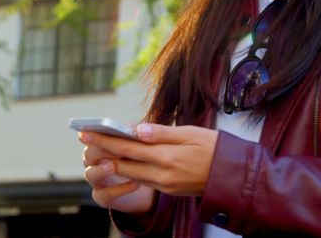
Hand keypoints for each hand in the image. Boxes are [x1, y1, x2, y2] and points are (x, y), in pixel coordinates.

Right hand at [81, 132, 155, 212]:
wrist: (150, 188)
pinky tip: (135, 183)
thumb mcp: (140, 146)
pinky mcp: (104, 197)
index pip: (88, 137)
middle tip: (114, 147)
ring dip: (101, 170)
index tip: (94, 131)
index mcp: (99, 146)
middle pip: (88, 154)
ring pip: (90, 174)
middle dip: (100, 150)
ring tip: (114, 166)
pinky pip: (105, 194)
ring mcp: (97, 181)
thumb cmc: (142, 161)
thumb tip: (130, 127)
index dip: (90, 134)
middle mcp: (94, 163)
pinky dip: (119, 189)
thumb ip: (133, 136)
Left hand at [83, 123, 218, 196]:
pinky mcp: (169, 190)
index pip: (127, 147)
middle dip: (102, 150)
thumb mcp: (191, 133)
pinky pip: (143, 180)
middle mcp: (162, 175)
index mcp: (167, 157)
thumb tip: (136, 129)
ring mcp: (165, 185)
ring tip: (98, 149)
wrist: (236, 178)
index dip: (105, 139)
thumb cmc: (216, 149)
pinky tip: (122, 160)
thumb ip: (162, 133)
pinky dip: (130, 170)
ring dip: (113, 161)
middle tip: (84, 138)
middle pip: (123, 162)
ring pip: (131, 173)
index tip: (86, 131)